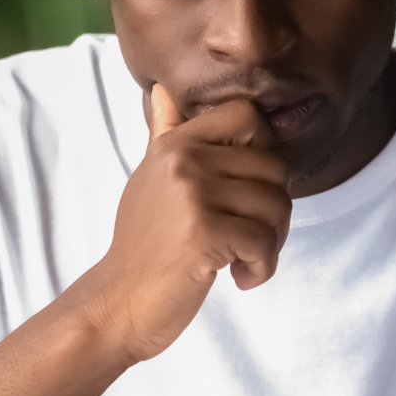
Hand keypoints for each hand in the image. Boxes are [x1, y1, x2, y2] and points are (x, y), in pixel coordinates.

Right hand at [71, 83, 291, 361]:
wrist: (118, 303)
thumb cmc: (142, 248)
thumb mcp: (149, 181)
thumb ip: (164, 136)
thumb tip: (163, 92)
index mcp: (175, 144)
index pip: (247, 115)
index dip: (265, 151)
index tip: (249, 188)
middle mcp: (183, 160)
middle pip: (275, 168)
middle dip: (275, 211)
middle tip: (251, 239)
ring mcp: (191, 195)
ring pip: (276, 206)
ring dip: (270, 244)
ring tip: (242, 260)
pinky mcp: (203, 233)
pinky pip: (264, 241)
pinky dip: (262, 267)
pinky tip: (239, 277)